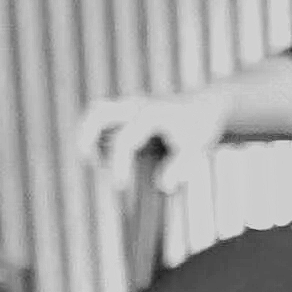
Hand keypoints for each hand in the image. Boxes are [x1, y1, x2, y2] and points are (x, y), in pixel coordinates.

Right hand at [73, 88, 228, 194]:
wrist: (205, 106)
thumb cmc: (199, 128)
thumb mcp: (197, 148)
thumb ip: (180, 167)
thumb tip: (162, 186)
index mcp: (152, 114)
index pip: (124, 139)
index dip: (118, 164)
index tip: (120, 187)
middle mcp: (136, 105)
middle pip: (98, 112)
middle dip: (86, 137)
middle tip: (88, 162)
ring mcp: (129, 105)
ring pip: (96, 112)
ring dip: (89, 136)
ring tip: (98, 163)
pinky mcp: (126, 110)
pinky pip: (102, 119)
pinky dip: (98, 137)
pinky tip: (110, 158)